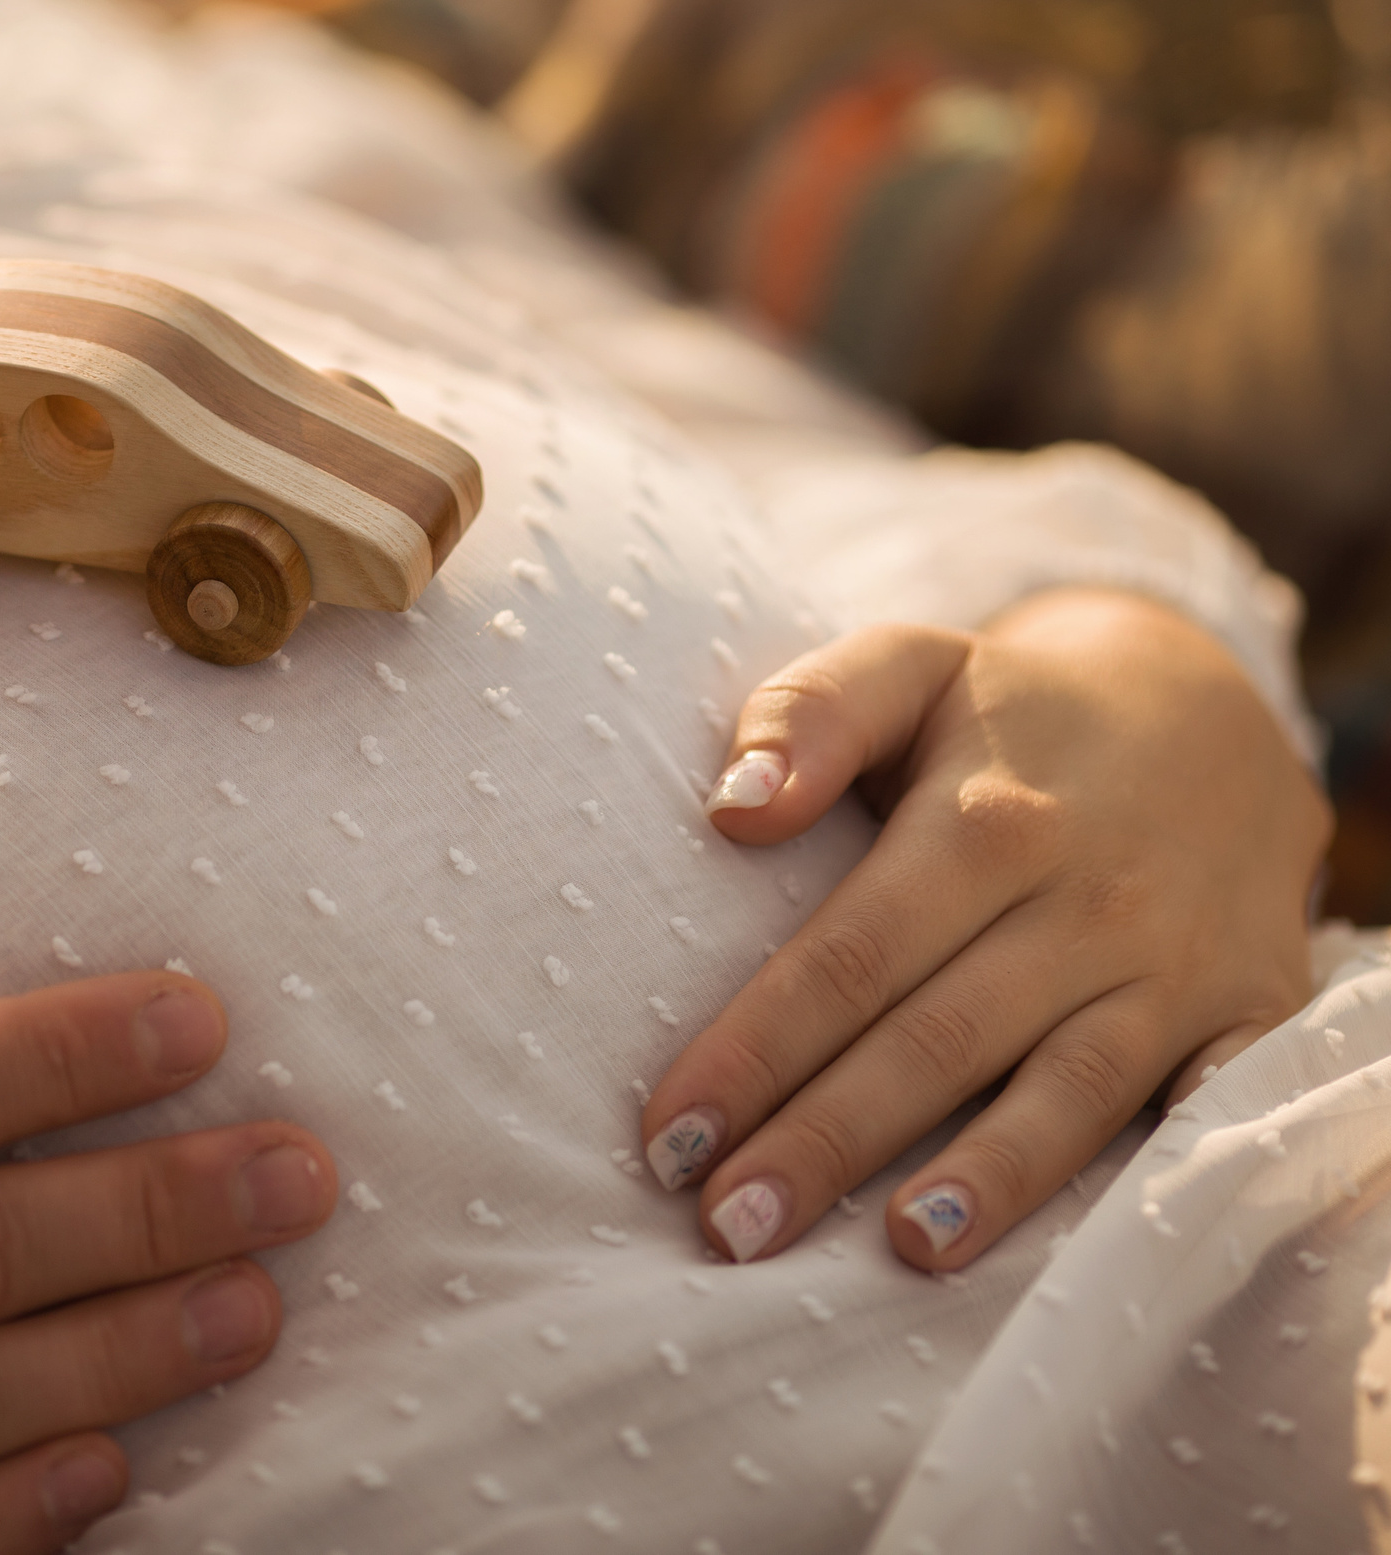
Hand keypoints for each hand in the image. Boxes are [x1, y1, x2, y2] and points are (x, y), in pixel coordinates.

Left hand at [639, 588, 1329, 1269]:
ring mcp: (1177, 968)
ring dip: (985, 1183)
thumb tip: (733, 807)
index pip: (849, 955)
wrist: (1213, 713)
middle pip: (939, 1040)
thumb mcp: (909, 666)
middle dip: (828, 1141)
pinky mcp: (1254, 1012)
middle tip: (728, 1227)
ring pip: (1072, 1092)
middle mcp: (1086, 902)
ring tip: (898, 1255)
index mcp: (984, 822)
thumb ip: (808, 712)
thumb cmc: (1012, 714)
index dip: (757, 1049)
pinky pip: (1209, 1103)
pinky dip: (1160, 1173)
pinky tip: (1096, 1242)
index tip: (668, 1134)